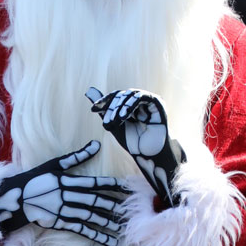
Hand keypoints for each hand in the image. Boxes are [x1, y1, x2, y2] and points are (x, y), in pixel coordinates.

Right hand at [0, 141, 129, 245]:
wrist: (15, 198)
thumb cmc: (35, 178)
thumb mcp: (54, 164)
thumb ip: (76, 157)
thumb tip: (96, 145)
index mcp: (67, 180)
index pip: (94, 182)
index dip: (111, 184)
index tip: (126, 187)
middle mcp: (68, 196)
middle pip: (95, 201)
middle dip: (113, 205)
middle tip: (129, 209)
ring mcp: (64, 211)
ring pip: (90, 217)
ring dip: (107, 222)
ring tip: (122, 227)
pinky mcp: (60, 223)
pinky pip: (81, 230)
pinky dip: (96, 236)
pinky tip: (109, 241)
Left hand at [86, 86, 183, 207]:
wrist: (149, 155)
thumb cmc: (133, 142)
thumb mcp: (114, 124)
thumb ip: (104, 109)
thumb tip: (89, 90)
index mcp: (131, 104)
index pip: (116, 96)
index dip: (104, 101)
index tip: (93, 109)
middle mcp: (140, 100)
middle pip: (122, 95)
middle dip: (112, 108)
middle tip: (107, 123)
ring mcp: (149, 101)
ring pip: (130, 94)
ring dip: (120, 107)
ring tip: (115, 121)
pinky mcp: (157, 103)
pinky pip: (142, 97)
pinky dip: (131, 104)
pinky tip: (124, 116)